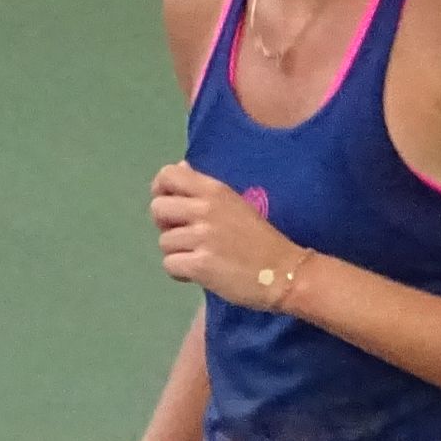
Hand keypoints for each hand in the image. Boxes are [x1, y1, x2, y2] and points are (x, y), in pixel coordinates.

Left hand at [151, 162, 301, 307]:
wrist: (284, 272)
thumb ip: (204, 188)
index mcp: (214, 190)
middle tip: (184, 237)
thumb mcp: (233, 203)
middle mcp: (205, 209)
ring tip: (199, 257)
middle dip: (165, 225)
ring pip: (163, 241)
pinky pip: (169, 265)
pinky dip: (180, 273)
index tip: (171, 207)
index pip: (168, 174)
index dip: (161, 190)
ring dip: (177, 253)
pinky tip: (199, 273)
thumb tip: (179, 168)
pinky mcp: (200, 264)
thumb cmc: (259, 239)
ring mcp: (202, 237)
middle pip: (157, 208)